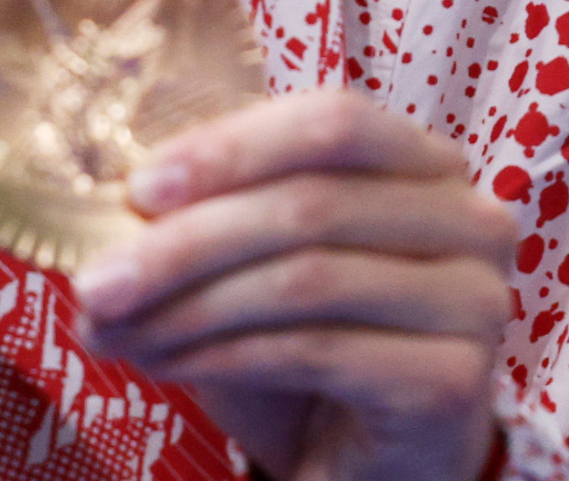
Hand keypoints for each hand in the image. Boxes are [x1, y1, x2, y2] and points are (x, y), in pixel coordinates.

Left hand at [70, 91, 515, 480]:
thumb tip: (105, 216)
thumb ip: (211, 223)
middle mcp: (471, 219)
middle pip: (313, 203)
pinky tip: (166, 365)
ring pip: (308, 278)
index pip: (335, 122)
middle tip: (95, 280)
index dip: (232, 147)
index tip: (137, 187)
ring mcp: (473, 300)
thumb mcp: (262, 270)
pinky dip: (224, 355)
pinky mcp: (452, 380)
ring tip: (112, 329)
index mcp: (429, 164)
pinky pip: (316, 351)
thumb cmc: (315, 355)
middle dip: (187, 241)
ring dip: (191, 305)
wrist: (374, 465)